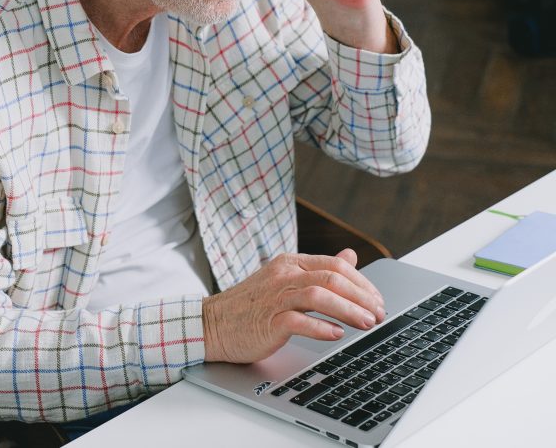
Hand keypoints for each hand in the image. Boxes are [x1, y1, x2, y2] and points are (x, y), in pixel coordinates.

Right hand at [201, 249, 385, 362]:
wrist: (211, 324)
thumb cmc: (250, 306)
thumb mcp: (285, 279)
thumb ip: (318, 269)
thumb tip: (350, 256)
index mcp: (289, 263)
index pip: (335, 265)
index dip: (362, 283)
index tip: (377, 300)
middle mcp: (283, 275)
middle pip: (332, 279)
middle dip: (362, 297)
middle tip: (379, 314)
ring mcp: (275, 297)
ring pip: (319, 296)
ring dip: (348, 311)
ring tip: (366, 324)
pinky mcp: (268, 321)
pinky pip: (298, 321)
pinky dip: (321, 327)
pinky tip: (336, 334)